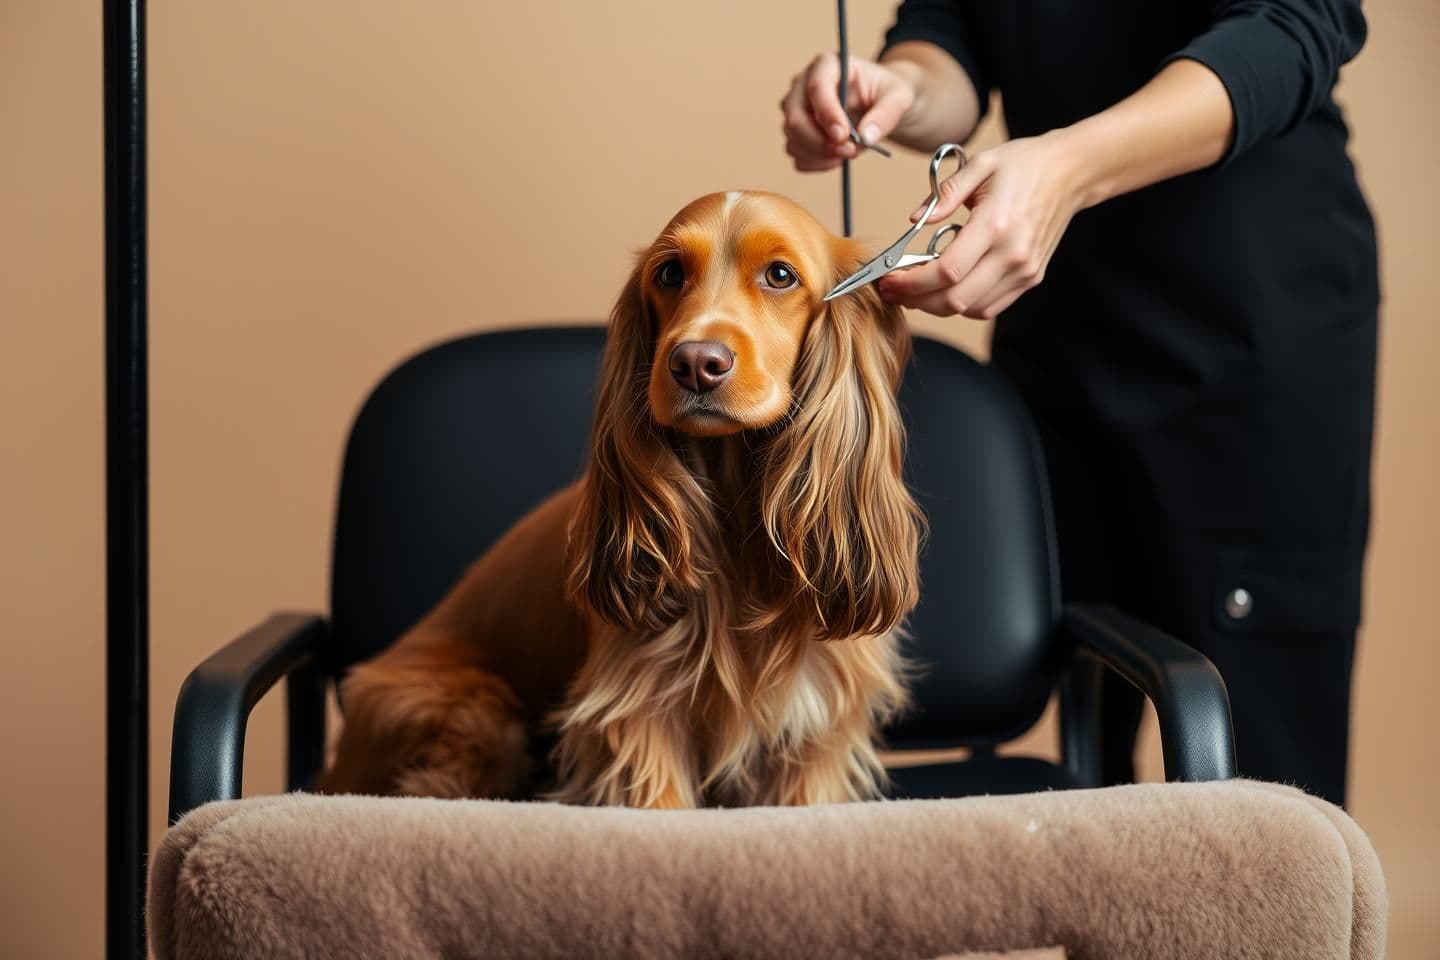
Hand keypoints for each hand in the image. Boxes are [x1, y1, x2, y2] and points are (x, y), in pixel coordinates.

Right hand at [779, 52, 916, 171]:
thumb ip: (886, 113)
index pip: (816, 87)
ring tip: (850, 153)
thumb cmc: (885, 92)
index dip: (827, 114)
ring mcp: (795, 109)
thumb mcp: (899, 96)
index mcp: (827, 65)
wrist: (878, 104)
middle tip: (850, 152)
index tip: (843, 136)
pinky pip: (796, 155)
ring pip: (793, 140)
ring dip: (821, 155)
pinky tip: (837, 159)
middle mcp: (803, 84)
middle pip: (795, 118)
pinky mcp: (796, 131)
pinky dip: (816, 163)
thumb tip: (867, 137)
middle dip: (820, 142)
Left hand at [877, 131, 1087, 319]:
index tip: (889, 279)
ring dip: (936, 305)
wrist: (1071, 172)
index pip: (947, 271)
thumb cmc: (1026, 164)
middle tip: (892, 290)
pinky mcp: (1030, 277)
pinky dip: (962, 305)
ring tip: (914, 289)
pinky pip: (989, 307)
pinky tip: (945, 288)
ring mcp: (1024, 270)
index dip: (912, 282)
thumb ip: (944, 193)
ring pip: (970, 308)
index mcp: (996, 224)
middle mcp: (1012, 254)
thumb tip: (913, 219)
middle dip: (916, 300)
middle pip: (955, 299)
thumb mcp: (981, 163)